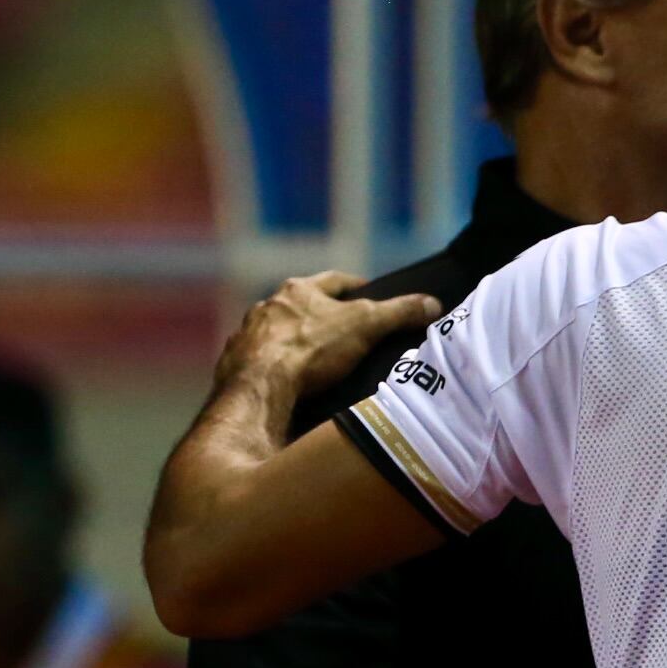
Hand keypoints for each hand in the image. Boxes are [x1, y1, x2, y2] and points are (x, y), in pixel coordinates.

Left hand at [217, 272, 440, 417]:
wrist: (258, 386)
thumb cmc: (312, 349)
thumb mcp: (365, 326)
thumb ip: (399, 312)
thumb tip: (433, 303)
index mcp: (299, 290)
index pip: (334, 281)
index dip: (355, 287)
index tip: (368, 293)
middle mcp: (268, 305)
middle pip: (300, 305)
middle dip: (319, 315)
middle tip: (342, 330)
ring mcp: (247, 334)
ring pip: (275, 332)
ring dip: (290, 341)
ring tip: (312, 361)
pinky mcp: (233, 363)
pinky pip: (257, 361)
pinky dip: (271, 368)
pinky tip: (283, 383)